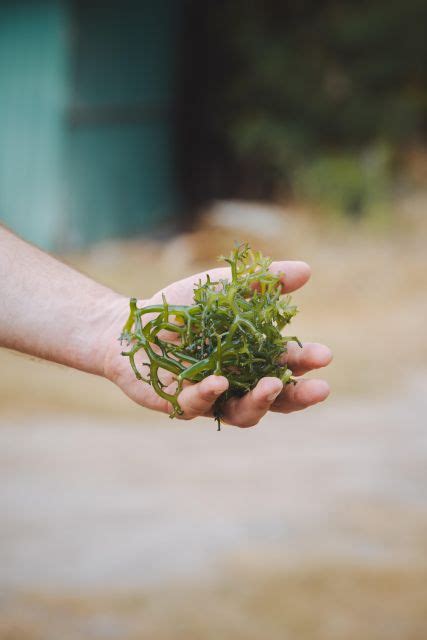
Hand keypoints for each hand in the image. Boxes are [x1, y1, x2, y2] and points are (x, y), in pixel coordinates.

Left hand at [103, 261, 331, 426]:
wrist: (132, 325)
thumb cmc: (181, 308)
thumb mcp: (225, 289)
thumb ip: (262, 282)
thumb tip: (306, 270)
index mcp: (251, 359)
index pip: (286, 367)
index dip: (306, 364)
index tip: (324, 355)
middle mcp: (237, 384)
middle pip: (275, 399)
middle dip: (299, 395)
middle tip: (321, 388)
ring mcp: (211, 398)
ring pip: (244, 413)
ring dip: (261, 401)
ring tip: (271, 385)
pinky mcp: (180, 404)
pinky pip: (198, 405)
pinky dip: (210, 393)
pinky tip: (219, 381)